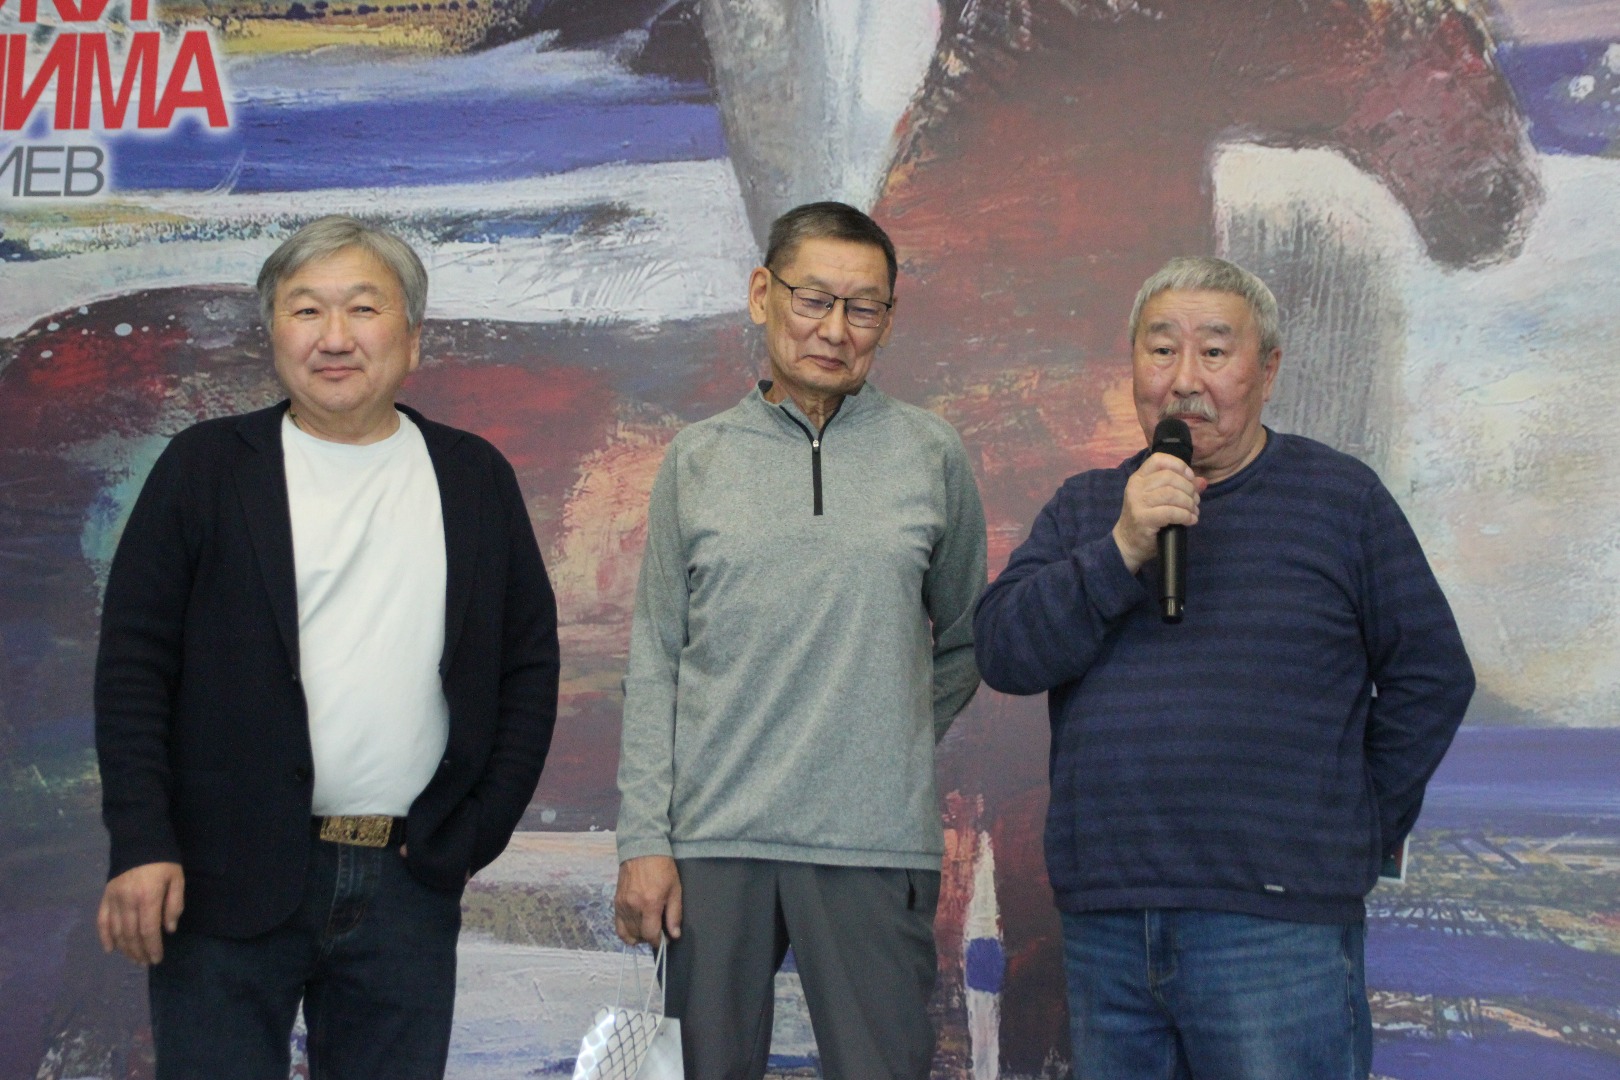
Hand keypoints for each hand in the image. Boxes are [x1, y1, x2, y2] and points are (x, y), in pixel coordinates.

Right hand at [98, 861, 184, 965]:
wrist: (138, 841)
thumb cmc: (163, 861)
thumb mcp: (177, 879)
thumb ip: (174, 904)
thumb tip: (169, 929)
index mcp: (148, 898)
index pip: (148, 931)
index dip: (152, 947)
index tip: (157, 959)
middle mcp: (128, 902)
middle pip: (132, 935)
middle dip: (139, 952)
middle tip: (146, 962)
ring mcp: (114, 900)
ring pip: (117, 931)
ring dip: (125, 948)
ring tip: (134, 959)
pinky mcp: (105, 897)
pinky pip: (102, 920)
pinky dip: (105, 936)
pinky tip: (110, 949)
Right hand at [614, 855, 681, 945]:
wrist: (642, 850)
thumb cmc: (663, 868)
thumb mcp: (675, 890)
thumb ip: (674, 914)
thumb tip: (674, 935)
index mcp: (650, 904)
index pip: (650, 935)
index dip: (659, 942)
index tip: (665, 940)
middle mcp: (633, 907)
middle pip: (638, 936)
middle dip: (649, 938)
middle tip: (658, 932)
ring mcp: (622, 905)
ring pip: (627, 933)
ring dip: (638, 936)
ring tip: (647, 929)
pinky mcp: (616, 902)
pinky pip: (618, 926)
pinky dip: (626, 932)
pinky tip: (635, 927)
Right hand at [1112, 451, 1206, 573]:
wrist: (1127, 543)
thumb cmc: (1146, 519)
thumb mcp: (1161, 500)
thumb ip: (1181, 488)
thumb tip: (1203, 481)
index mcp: (1139, 477)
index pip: (1159, 459)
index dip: (1178, 465)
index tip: (1190, 477)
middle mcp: (1136, 487)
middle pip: (1169, 477)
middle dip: (1188, 488)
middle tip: (1195, 501)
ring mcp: (1137, 502)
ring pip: (1171, 494)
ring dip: (1188, 503)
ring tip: (1193, 512)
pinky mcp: (1143, 518)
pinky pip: (1170, 512)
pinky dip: (1185, 515)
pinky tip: (1190, 520)